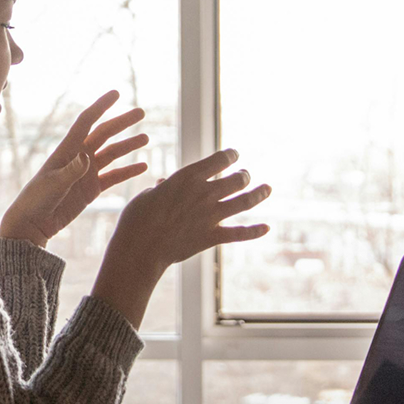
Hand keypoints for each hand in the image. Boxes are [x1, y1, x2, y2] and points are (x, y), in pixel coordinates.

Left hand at [0, 91, 148, 247]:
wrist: (32, 223)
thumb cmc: (36, 200)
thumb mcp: (53, 184)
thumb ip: (71, 171)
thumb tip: (87, 157)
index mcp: (67, 150)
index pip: (87, 122)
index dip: (101, 106)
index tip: (116, 94)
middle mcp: (79, 157)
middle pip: (104, 134)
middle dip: (122, 123)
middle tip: (141, 112)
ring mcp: (87, 173)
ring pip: (112, 154)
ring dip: (128, 145)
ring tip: (146, 138)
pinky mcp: (92, 189)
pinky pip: (114, 177)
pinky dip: (128, 171)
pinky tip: (142, 166)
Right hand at [91, 148, 270, 328]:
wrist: (140, 247)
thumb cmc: (137, 218)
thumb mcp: (148, 195)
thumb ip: (165, 188)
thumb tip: (166, 184)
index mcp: (188, 177)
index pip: (220, 159)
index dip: (231, 155)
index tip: (234, 156)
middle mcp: (204, 192)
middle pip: (237, 179)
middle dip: (244, 175)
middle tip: (245, 175)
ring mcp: (211, 215)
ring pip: (245, 201)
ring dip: (259, 193)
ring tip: (267, 189)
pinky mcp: (212, 236)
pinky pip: (240, 233)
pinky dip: (255, 231)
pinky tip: (267, 228)